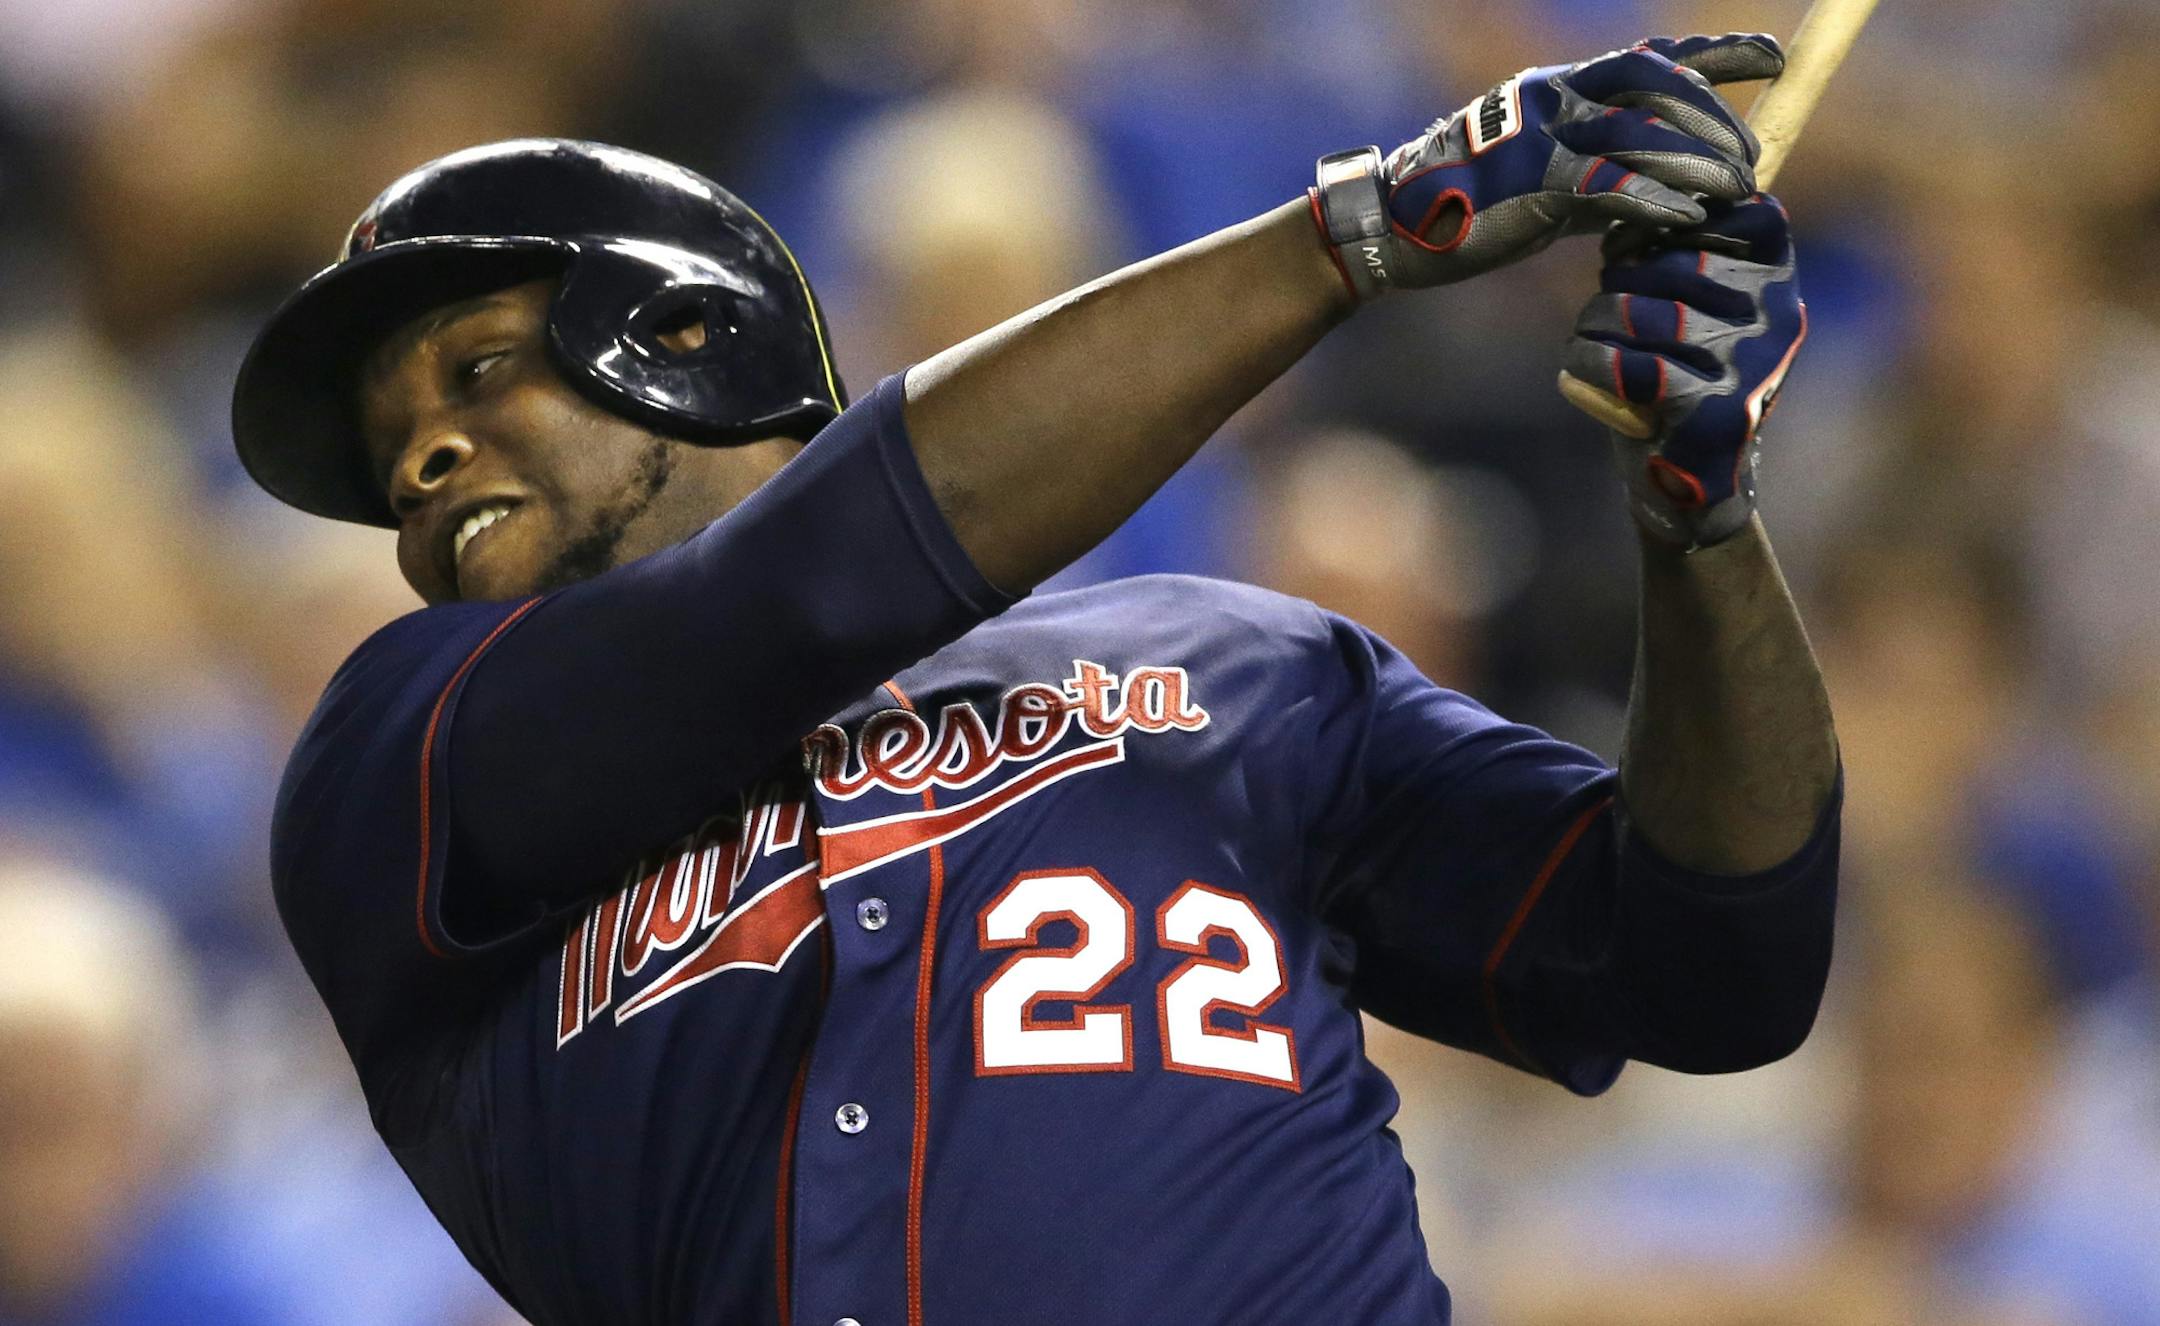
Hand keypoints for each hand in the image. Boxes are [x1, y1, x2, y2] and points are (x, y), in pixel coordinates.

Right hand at [1313, 34, 1784, 294]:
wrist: (1388, 228)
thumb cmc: (1464, 208)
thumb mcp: (1545, 179)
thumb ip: (1603, 176)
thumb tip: (1666, 196)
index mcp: (1561, 87)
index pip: (1651, 56)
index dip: (1716, 53)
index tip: (1772, 56)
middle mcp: (1556, 97)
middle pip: (1658, 85)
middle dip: (1715, 118)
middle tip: (1752, 157)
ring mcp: (1542, 136)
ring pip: (1642, 132)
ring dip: (1698, 160)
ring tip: (1739, 189)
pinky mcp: (1530, 182)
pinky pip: (1608, 184)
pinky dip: (1654, 200)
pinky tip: (1686, 217)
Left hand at [1563, 194, 1805, 547]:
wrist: (1685, 481)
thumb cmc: (1675, 366)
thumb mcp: (1686, 292)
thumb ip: (1675, 238)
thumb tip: (1627, 173)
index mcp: (1776, 267)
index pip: (1732, 203)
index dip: (1665, 219)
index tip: (1633, 249)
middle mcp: (1776, 309)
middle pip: (1667, 256)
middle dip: (1619, 279)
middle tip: (1614, 307)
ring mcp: (1751, 361)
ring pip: (1634, 308)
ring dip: (1596, 323)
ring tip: (1603, 340)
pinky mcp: (1715, 409)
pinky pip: (1623, 363)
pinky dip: (1588, 364)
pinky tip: (1591, 373)